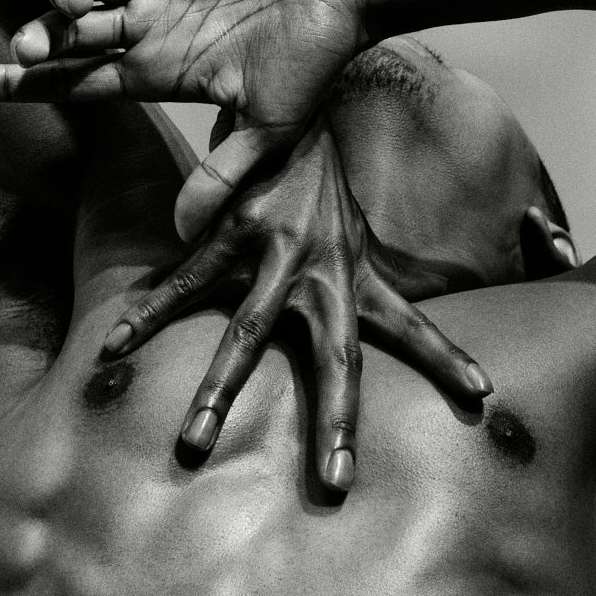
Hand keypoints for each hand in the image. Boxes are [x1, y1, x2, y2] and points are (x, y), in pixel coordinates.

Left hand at [0, 0, 369, 240]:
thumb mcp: (266, 130)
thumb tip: (181, 232)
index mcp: (154, 72)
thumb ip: (221, 176)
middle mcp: (145, 25)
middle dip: (37, 37)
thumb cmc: (310, 65)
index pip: (67, 81)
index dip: (9, 83)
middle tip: (28, 44)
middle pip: (64, 31)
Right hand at [102, 119, 491, 493]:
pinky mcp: (225, 232)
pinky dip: (147, 316)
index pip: (413, 327)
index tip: (482, 396)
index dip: (448, 358)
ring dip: (220, 389)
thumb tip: (457, 355)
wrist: (286, 113)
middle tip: (338, 482)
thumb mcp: (367, 256)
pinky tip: (113, 347)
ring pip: (248, 334)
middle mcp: (323, 273)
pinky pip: (182, 284)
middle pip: (336, 359)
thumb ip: (392, 312)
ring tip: (195, 442)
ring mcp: (273, 253)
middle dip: (337, 420)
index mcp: (358, 281)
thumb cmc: (326, 206)